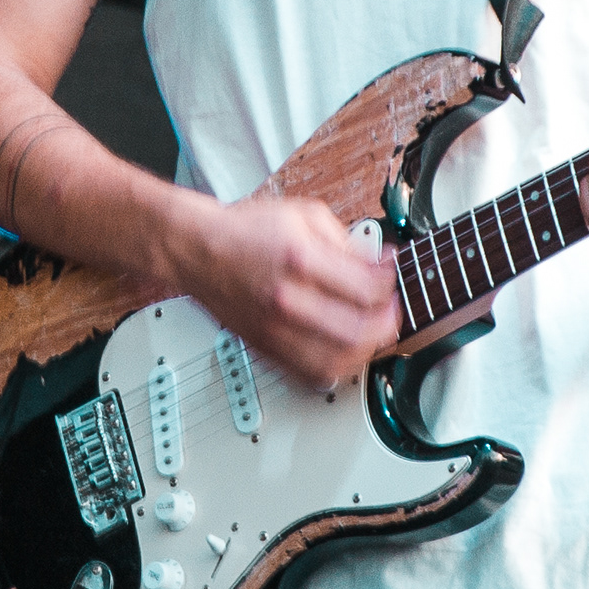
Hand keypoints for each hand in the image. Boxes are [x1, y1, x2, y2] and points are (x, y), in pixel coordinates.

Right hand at [180, 194, 399, 394]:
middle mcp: (288, 299)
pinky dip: (336, 368)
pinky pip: (310, 374)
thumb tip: (378, 264)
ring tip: (373, 332)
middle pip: (359, 332)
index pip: (367, 289)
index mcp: (301, 260)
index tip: (392, 276)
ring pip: (338, 360)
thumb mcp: (304, 215)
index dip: (391, 284)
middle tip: (392, 310)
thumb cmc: (245, 230)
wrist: (197, 250)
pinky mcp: (266, 348)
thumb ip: (346, 240)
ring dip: (366, 349)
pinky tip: (344, 352)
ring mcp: (275, 329)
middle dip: (388, 323)